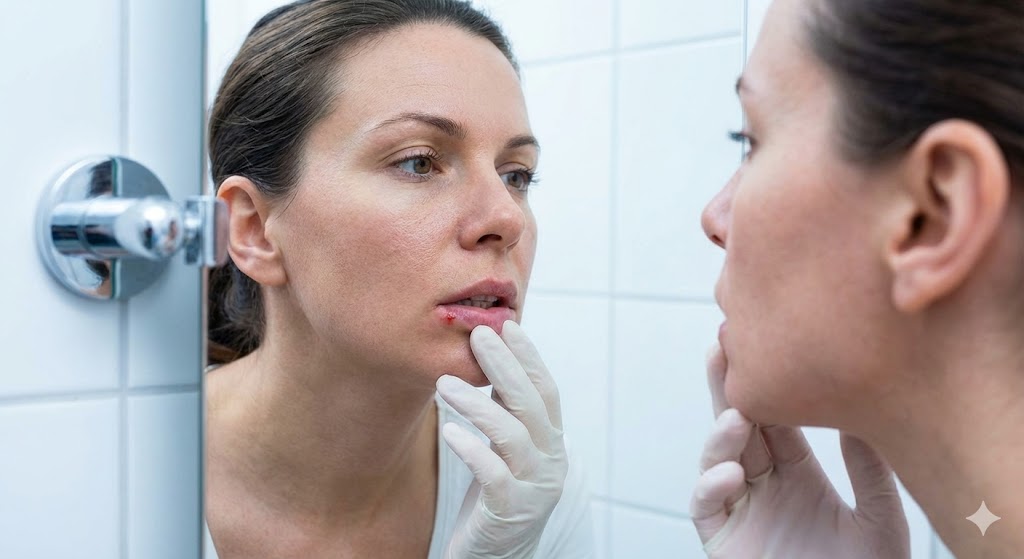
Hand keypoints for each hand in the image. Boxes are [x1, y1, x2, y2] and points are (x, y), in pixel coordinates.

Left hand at [435, 321, 567, 558]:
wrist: (497, 556)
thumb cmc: (497, 495)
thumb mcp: (506, 448)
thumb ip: (506, 411)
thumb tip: (492, 357)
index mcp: (551, 442)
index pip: (545, 390)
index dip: (529, 356)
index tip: (507, 324)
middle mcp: (550, 461)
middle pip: (530, 404)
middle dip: (504, 366)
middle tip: (477, 336)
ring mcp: (534, 488)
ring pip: (511, 435)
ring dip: (477, 404)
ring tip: (443, 383)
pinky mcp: (509, 512)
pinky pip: (494, 475)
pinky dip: (471, 449)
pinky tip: (448, 430)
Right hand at [690, 345, 910, 558]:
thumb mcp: (881, 520)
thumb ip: (868, 471)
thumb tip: (858, 416)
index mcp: (797, 473)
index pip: (773, 418)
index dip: (764, 384)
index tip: (760, 344)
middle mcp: (763, 484)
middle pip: (737, 426)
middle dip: (726, 387)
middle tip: (722, 347)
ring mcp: (739, 509)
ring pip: (716, 459)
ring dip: (720, 434)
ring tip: (735, 415)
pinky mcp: (722, 538)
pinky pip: (706, 506)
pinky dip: (712, 485)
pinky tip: (734, 472)